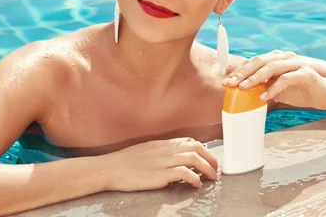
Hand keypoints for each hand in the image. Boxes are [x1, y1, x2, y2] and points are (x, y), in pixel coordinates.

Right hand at [101, 137, 218, 191]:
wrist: (108, 168)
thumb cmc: (123, 162)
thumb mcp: (144, 151)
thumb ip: (159, 151)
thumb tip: (173, 155)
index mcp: (161, 143)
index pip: (188, 140)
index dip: (202, 149)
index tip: (208, 158)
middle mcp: (164, 149)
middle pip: (196, 147)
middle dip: (210, 157)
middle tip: (216, 168)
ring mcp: (162, 161)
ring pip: (193, 157)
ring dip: (207, 167)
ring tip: (211, 177)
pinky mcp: (159, 174)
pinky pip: (183, 172)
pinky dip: (194, 177)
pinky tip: (196, 183)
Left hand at [222, 50, 325, 109]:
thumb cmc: (302, 90)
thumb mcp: (279, 89)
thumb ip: (264, 86)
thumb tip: (243, 93)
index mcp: (276, 59)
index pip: (253, 62)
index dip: (238, 70)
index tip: (225, 80)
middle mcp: (284, 58)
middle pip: (259, 61)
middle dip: (242, 72)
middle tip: (228, 83)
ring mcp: (295, 64)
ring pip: (271, 67)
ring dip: (255, 77)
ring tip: (242, 88)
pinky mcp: (305, 74)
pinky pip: (286, 79)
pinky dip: (273, 87)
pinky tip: (264, 97)